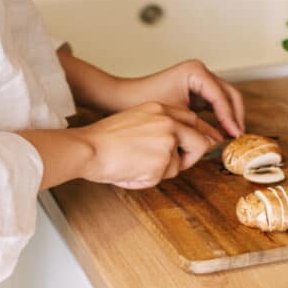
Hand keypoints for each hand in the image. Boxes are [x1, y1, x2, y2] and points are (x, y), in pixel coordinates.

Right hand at [78, 101, 218, 188]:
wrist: (87, 148)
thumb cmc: (103, 138)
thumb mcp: (135, 119)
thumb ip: (159, 126)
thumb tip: (178, 145)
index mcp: (160, 108)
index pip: (192, 119)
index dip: (196, 135)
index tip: (198, 144)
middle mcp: (168, 121)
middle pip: (200, 140)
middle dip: (192, 155)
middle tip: (176, 163)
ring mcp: (167, 141)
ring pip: (180, 163)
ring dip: (164, 170)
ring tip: (137, 164)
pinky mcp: (162, 161)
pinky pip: (164, 177)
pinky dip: (149, 179)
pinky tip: (131, 170)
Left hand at [115, 60, 245, 136]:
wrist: (123, 98)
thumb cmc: (143, 102)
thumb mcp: (175, 116)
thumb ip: (199, 127)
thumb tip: (219, 141)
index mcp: (195, 72)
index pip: (220, 96)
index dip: (229, 117)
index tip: (235, 134)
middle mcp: (200, 72)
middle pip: (229, 94)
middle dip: (235, 116)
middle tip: (238, 136)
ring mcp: (199, 80)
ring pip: (224, 98)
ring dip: (230, 117)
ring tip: (233, 137)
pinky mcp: (195, 90)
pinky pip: (214, 103)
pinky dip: (220, 117)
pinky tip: (222, 133)